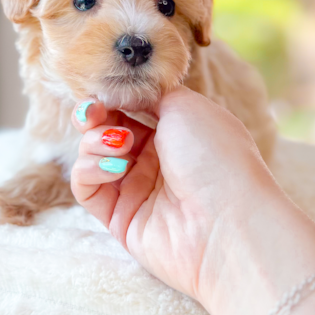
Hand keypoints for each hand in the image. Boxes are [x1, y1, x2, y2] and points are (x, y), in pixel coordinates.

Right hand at [69, 86, 282, 305]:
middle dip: (94, 116)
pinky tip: (115, 168)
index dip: (111, 97)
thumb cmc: (216, 157)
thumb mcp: (186, 106)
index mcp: (177, 130)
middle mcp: (156, 158)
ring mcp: (136, 188)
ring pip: (91, 155)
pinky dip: (90, 170)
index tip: (104, 91)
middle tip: (95, 113)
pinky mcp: (119, 218)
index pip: (130, 107)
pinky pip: (86, 187)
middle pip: (105, 129)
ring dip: (95, 142)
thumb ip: (149, 93)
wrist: (228, 222)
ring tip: (121, 145)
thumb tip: (120, 93)